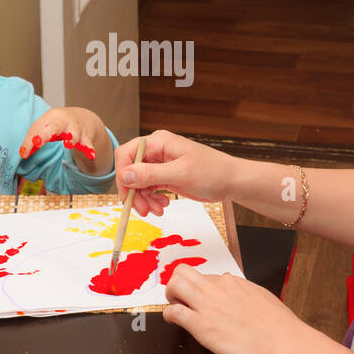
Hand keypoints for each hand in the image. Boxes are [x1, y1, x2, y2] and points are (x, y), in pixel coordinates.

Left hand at [19, 107, 98, 161]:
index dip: (29, 141)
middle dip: (44, 135)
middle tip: (37, 142)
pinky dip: (89, 149)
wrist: (85, 119)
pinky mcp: (86, 137)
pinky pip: (88, 144)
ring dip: (71, 139)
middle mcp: (64, 121)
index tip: (24, 154)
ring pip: (73, 133)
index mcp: (50, 117)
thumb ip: (34, 139)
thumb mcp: (46, 127)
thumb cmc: (60, 124)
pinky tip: (91, 155)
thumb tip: (23, 154)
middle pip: (53, 127)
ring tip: (68, 144)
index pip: (37, 129)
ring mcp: (76, 129)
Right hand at [114, 129, 234, 216]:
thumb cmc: (212, 172)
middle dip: (134, 192)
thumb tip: (124, 175)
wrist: (230, 181)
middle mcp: (156, 151)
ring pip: (138, 183)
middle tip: (143, 210)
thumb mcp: (180, 173)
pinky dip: (151, 199)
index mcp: (158, 142)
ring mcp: (160, 164)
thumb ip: (150, 174)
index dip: (123, 175)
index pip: (127, 154)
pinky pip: (149, 188)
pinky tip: (163, 205)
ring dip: (143, 199)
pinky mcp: (165, 176)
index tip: (127, 194)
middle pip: (130, 171)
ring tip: (157, 210)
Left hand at [163, 266, 307, 353]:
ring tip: (176, 307)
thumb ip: (244, 293)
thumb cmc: (277, 325)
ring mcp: (208, 305)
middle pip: (183, 271)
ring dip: (170, 295)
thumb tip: (237, 294)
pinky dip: (168, 315)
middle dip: (177, 283)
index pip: (205, 276)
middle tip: (180, 298)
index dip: (199, 287)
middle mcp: (217, 288)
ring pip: (174, 284)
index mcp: (233, 282)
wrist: (282, 342)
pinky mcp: (201, 325)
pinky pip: (173, 311)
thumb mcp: (260, 297)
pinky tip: (174, 321)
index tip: (199, 297)